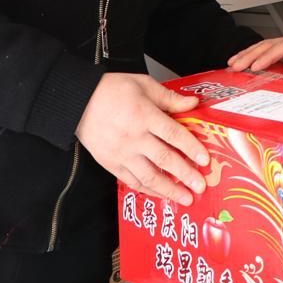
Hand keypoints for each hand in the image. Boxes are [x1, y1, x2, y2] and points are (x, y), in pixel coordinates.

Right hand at [77, 73, 207, 206]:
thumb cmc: (111, 90)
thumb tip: (193, 104)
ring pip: (149, 176)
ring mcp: (122, 153)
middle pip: (165, 159)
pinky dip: (148, 190)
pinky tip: (161, 194)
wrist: (78, 102)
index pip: (174, 135)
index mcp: (144, 115)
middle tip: (201, 187)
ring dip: (169, 190)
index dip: (191, 148)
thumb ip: (169, 97)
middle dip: (186, 175)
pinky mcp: (111, 163)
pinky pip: (132, 181)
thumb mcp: (143, 84)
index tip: (205, 160)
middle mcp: (134, 138)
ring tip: (185, 198)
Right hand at [227, 25, 282, 72]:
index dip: (267, 57)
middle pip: (269, 44)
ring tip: (234, 62)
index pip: (282, 47)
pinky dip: (259, 54)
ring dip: (250, 53)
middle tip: (234, 66)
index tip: (254, 67)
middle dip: (250, 55)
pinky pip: (274, 49)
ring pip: (268, 45)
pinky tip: (251, 60)